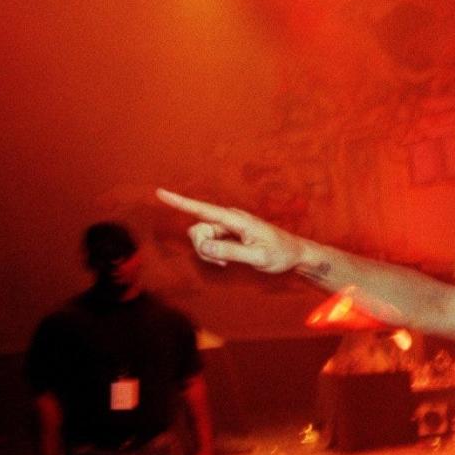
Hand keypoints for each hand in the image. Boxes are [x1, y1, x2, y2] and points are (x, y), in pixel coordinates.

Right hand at [156, 189, 303, 273]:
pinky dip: (213, 254)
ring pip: (201, 237)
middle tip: (222, 262)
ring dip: (208, 253)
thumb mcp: (257, 257)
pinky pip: (209, 242)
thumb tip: (204, 246)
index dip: (180, 202)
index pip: (204, 209)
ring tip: (227, 262)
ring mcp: (228, 225)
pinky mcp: (227, 233)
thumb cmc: (280, 254)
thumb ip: (230, 251)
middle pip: (198, 229)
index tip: (160, 193)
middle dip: (202, 248)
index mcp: (237, 219)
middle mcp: (229, 218)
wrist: (294, 253)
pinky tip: (226, 261)